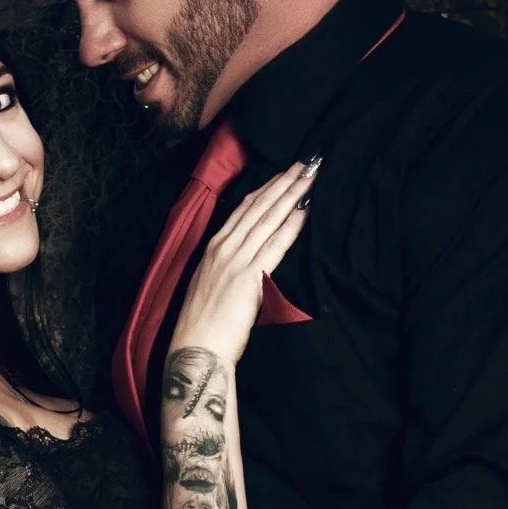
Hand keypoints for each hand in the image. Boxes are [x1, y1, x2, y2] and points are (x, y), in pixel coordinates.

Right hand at [174, 155, 317, 363]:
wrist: (196, 347)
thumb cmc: (204, 323)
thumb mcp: (211, 284)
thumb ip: (228, 265)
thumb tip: (248, 258)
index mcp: (213, 247)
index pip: (244, 209)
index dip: (267, 188)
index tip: (285, 172)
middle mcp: (223, 247)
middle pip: (258, 206)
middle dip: (284, 181)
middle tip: (307, 161)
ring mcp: (235, 260)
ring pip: (268, 218)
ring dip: (292, 194)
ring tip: (311, 175)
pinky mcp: (249, 277)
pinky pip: (275, 244)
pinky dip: (291, 225)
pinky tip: (305, 210)